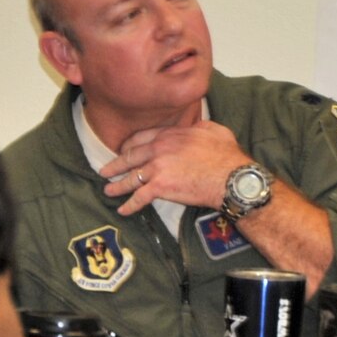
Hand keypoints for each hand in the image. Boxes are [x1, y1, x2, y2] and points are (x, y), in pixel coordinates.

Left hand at [98, 120, 250, 214]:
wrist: (230, 177)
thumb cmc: (226, 155)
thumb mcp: (213, 130)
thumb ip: (199, 126)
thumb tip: (196, 127)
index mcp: (170, 134)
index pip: (141, 138)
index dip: (129, 145)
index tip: (123, 150)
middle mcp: (158, 149)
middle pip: (130, 157)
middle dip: (115, 165)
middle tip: (105, 170)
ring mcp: (157, 168)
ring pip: (131, 177)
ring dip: (117, 185)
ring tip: (108, 190)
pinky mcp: (160, 187)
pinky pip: (139, 197)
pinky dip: (129, 205)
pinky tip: (123, 210)